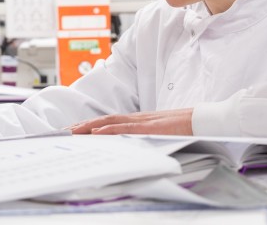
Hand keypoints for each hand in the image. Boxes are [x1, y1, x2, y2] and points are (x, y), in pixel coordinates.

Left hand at [67, 108, 193, 135]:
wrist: (204, 120)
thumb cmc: (185, 128)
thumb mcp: (160, 135)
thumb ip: (144, 138)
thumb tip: (129, 147)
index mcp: (138, 121)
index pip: (108, 122)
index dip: (89, 126)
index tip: (72, 132)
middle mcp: (136, 118)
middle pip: (103, 120)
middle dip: (81, 127)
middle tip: (62, 133)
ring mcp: (143, 121)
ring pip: (110, 122)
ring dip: (89, 127)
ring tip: (72, 132)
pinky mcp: (150, 127)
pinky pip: (127, 128)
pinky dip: (110, 130)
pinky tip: (98, 133)